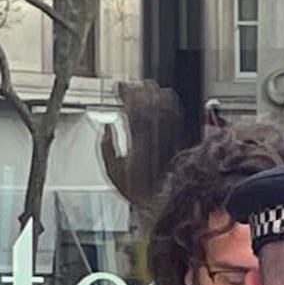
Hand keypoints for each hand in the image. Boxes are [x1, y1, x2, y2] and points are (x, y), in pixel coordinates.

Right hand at [99, 80, 186, 211]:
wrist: (158, 201)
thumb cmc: (134, 188)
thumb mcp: (112, 170)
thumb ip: (107, 147)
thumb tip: (107, 126)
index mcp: (138, 145)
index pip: (133, 113)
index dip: (126, 97)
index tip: (119, 87)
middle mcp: (155, 140)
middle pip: (150, 108)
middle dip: (141, 91)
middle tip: (133, 83)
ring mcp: (168, 141)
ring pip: (165, 111)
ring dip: (156, 95)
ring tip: (149, 85)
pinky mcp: (176, 143)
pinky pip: (176, 120)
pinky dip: (172, 105)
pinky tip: (168, 96)